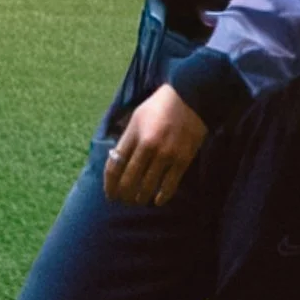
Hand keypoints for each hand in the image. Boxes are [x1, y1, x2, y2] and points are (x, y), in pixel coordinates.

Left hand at [104, 83, 206, 206]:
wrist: (189, 98)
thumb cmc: (159, 106)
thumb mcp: (137, 117)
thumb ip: (128, 138)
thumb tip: (117, 159)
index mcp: (133, 134)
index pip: (115, 165)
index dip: (110, 184)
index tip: (109, 193)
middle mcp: (147, 146)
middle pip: (129, 179)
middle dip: (123, 194)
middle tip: (123, 201)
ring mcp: (166, 154)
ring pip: (148, 185)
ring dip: (140, 197)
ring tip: (138, 201)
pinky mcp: (183, 160)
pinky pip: (170, 184)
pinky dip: (162, 196)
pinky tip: (157, 201)